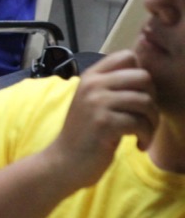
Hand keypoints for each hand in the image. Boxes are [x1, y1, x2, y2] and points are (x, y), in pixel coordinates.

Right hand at [43, 50, 156, 189]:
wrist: (65, 161)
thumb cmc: (85, 133)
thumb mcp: (93, 102)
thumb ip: (112, 86)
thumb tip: (146, 76)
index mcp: (90, 76)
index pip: (127, 56)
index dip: (141, 75)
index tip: (138, 96)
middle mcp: (92, 85)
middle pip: (143, 77)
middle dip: (152, 99)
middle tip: (145, 117)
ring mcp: (97, 103)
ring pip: (145, 101)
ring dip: (152, 122)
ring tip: (144, 134)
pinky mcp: (104, 123)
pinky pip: (140, 123)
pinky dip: (145, 137)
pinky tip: (138, 145)